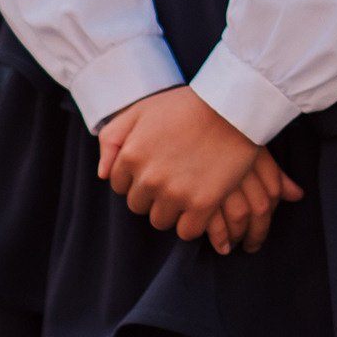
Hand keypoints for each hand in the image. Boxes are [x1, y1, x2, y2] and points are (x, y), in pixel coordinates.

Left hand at [98, 86, 302, 246]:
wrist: (234, 105)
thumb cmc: (188, 105)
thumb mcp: (142, 109)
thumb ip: (112, 138)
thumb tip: (102, 174)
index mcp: (131, 155)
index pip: (120, 185)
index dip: (138, 176)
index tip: (158, 164)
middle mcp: (149, 178)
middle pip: (139, 206)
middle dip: (153, 194)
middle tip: (175, 174)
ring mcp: (175, 193)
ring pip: (161, 220)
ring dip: (172, 209)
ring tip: (189, 186)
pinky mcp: (202, 203)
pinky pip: (187, 231)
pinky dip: (194, 222)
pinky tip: (202, 202)